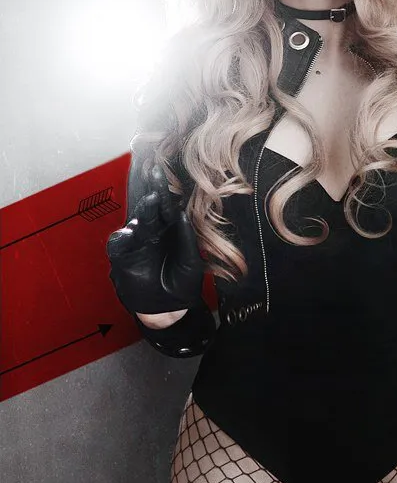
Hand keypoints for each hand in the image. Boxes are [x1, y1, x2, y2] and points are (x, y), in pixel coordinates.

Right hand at [106, 164, 205, 313]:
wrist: (167, 309)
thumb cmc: (181, 284)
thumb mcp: (191, 262)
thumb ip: (187, 240)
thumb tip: (183, 214)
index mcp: (170, 230)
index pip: (168, 207)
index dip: (166, 190)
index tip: (166, 173)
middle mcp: (153, 232)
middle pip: (151, 208)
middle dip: (153, 189)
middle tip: (155, 172)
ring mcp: (138, 243)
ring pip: (136, 221)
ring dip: (143, 211)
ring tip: (151, 201)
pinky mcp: (124, 256)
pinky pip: (119, 243)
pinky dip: (123, 236)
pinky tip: (131, 232)